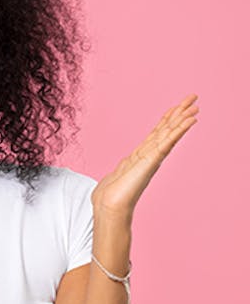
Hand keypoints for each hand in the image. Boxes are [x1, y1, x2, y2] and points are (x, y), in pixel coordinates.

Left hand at [92, 95, 198, 221]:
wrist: (109, 206)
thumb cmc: (110, 195)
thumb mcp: (118, 173)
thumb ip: (125, 167)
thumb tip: (124, 165)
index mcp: (142, 155)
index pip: (157, 133)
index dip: (167, 119)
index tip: (176, 106)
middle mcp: (150, 154)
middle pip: (167, 129)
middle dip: (179, 113)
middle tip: (193, 98)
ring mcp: (153, 157)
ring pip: (170, 133)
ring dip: (182, 118)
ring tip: (194, 105)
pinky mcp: (152, 160)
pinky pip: (168, 141)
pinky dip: (179, 130)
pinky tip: (189, 120)